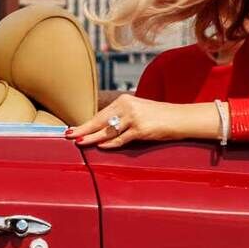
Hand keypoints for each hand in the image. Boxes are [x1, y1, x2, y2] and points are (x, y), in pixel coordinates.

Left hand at [67, 94, 215, 148]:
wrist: (180, 118)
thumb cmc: (157, 117)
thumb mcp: (137, 112)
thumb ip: (120, 118)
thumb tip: (100, 131)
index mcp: (124, 100)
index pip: (100, 114)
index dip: (85, 123)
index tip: (72, 129)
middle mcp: (127, 106)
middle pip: (99, 121)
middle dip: (83, 130)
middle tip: (68, 136)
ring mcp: (134, 117)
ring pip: (108, 131)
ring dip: (92, 138)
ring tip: (79, 143)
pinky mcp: (141, 129)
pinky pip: (121, 139)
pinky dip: (110, 144)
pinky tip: (100, 146)